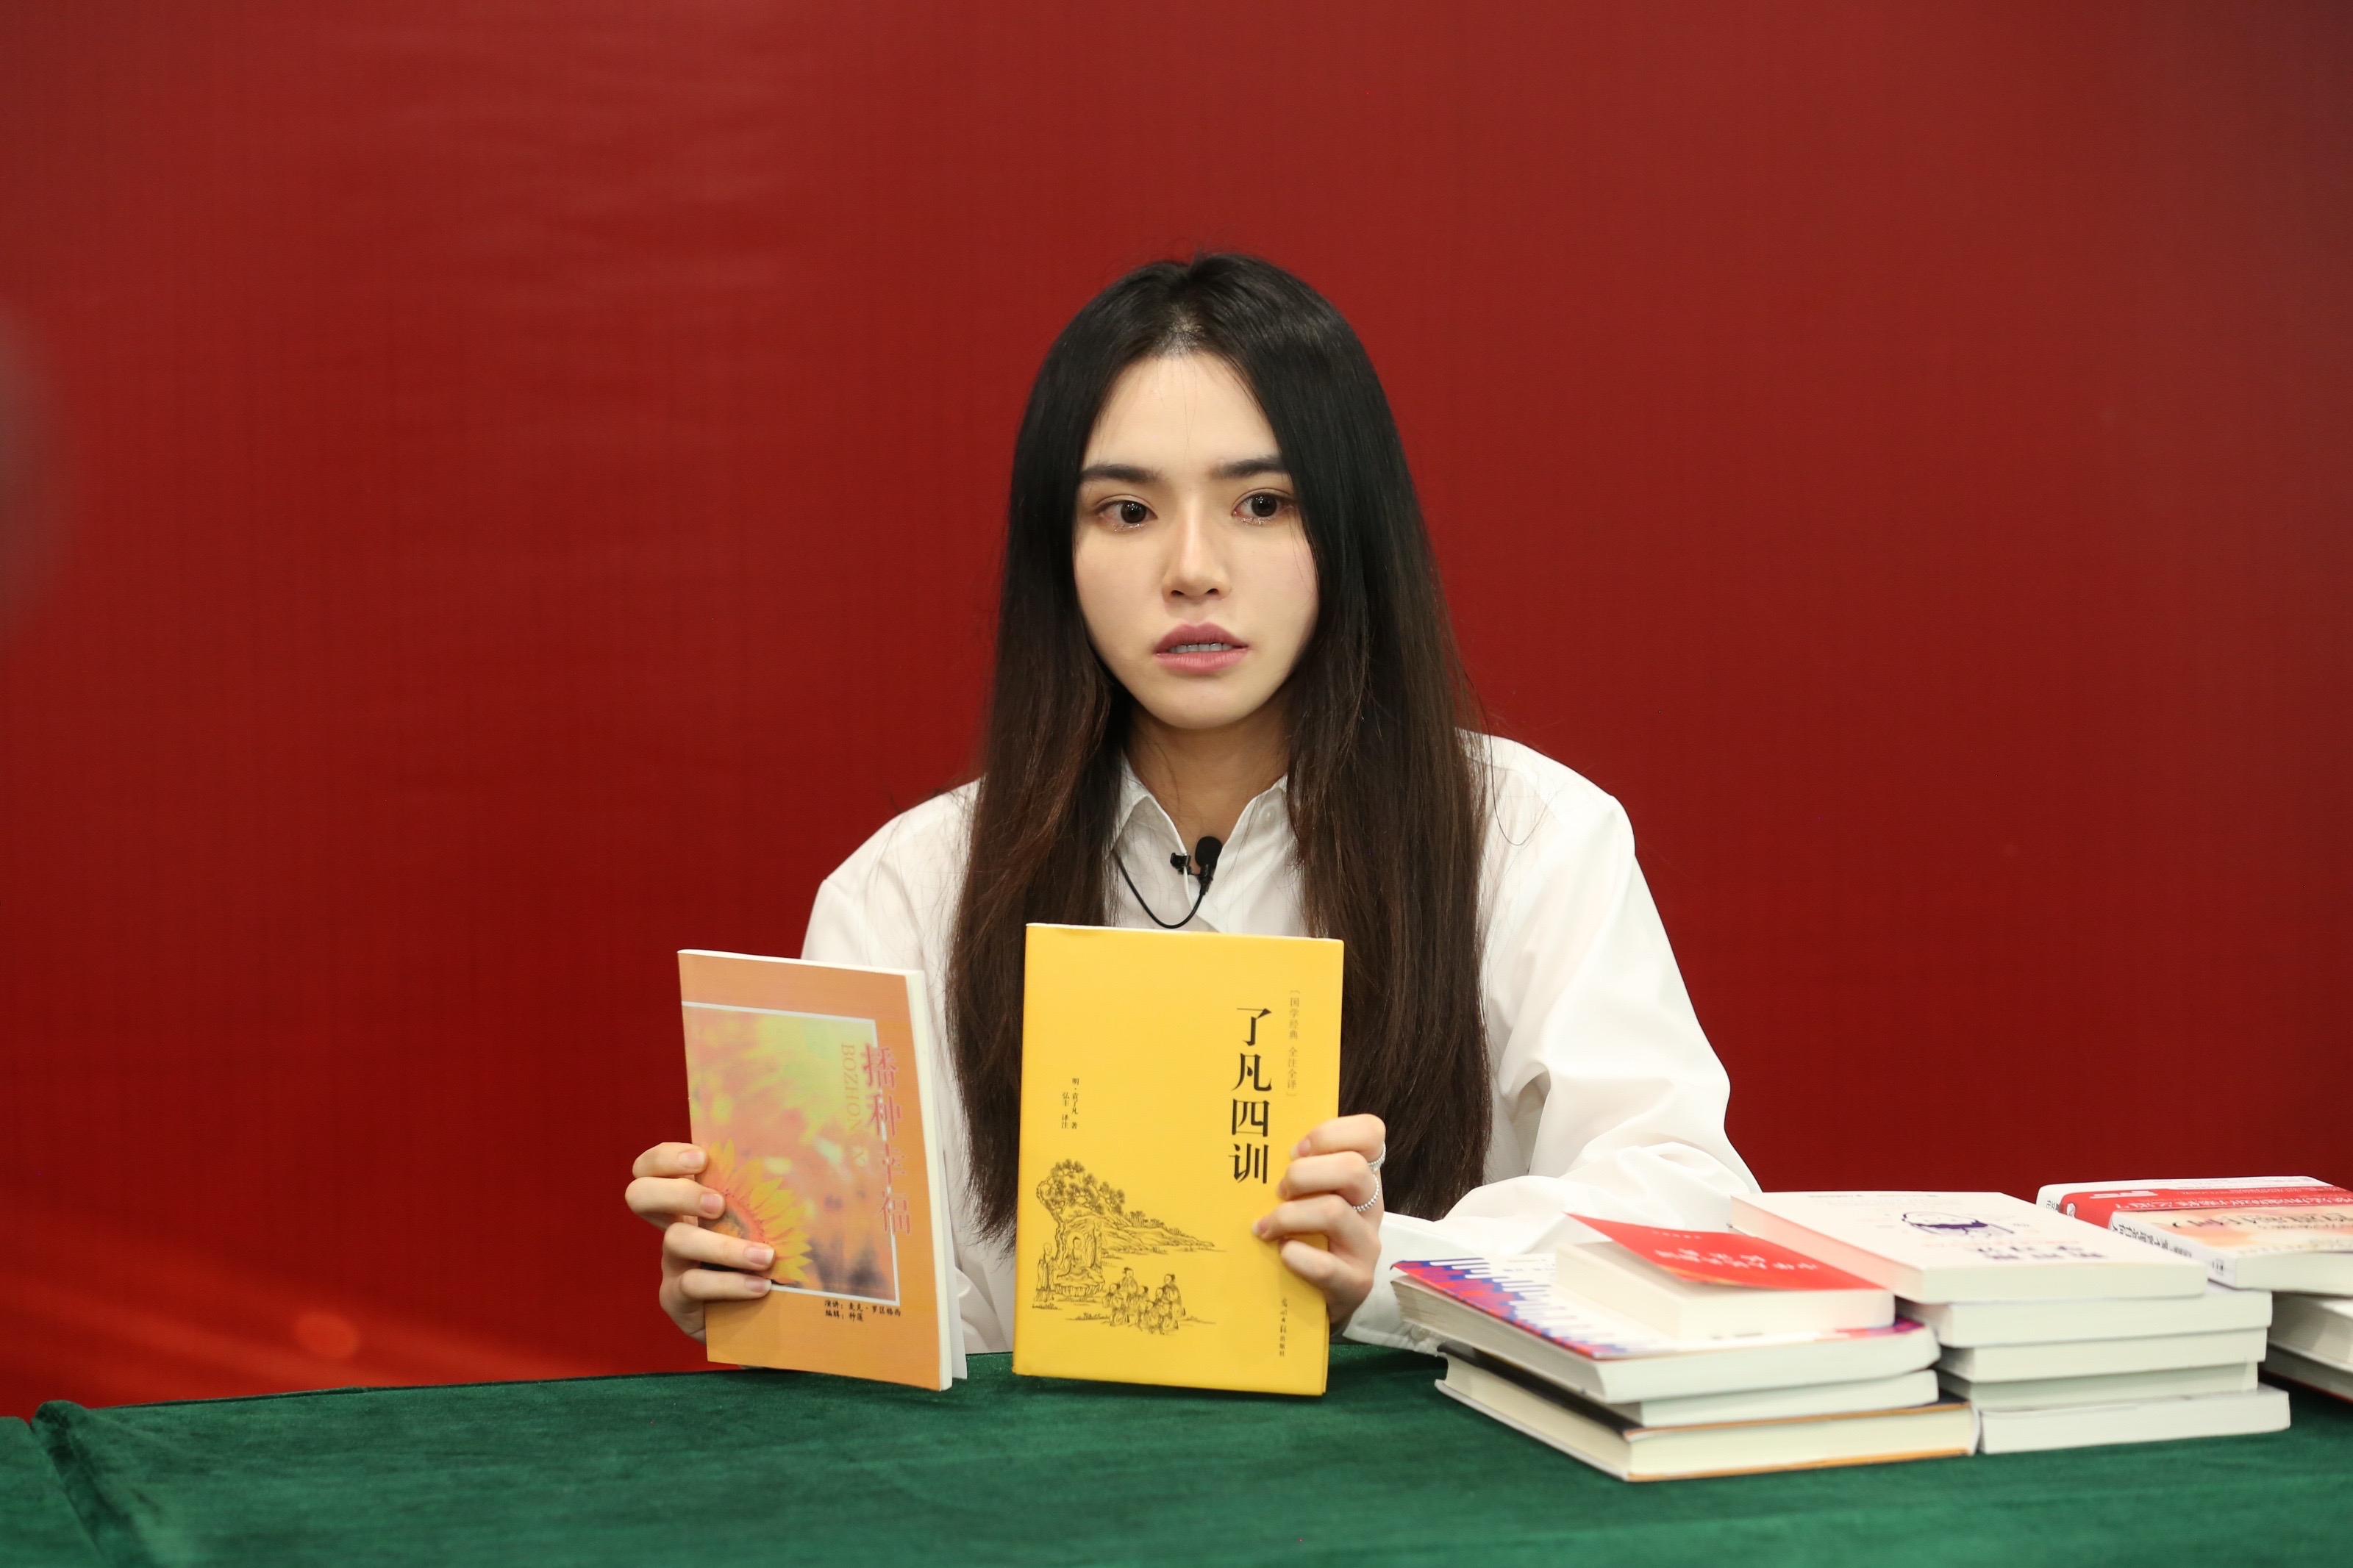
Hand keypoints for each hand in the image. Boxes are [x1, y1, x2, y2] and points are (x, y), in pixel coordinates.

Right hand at [625, 1141, 774, 1342]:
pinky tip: (762, 1287)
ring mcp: (671, 1264)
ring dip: (722, 1246)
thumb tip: (809, 1161)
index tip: (702, 1158)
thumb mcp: (763, 1221)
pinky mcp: (676, 1300)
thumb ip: (765, 1195)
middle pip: (639, 1195)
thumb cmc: (768, 1256)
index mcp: (688, 1200)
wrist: (761, 1317)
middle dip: (678, 1193)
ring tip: (765, 1257)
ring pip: (675, 1241)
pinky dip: (730, 1284)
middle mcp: (673, 1226)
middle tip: (718, 1204)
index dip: (665, 1158)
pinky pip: (693, 1285)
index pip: (651, 1167)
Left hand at [1252, 1113, 1385, 1328]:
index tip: (1296, 1149)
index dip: (1332, 1133)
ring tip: (1266, 1227)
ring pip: (1333, 1212)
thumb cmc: (1309, 1234)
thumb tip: (1252, 1147)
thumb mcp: (1310, 1196)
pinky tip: (1282, 1254)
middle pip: (1352, 1169)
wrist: (1323, 1296)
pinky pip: (1326, 1265)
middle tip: (1279, 1191)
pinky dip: (1296, 1256)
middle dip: (1304, 1174)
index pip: (1371, 1133)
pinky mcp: (1356, 1282)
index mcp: (1361, 1175)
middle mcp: (1371, 1205)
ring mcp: (1366, 1244)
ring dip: (1289, 1216)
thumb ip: (1298, 1170)